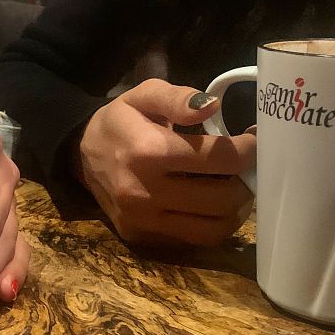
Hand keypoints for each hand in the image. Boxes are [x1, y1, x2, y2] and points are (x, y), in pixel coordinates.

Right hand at [77, 79, 255, 245]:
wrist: (81, 156)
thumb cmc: (120, 122)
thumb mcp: (144, 95)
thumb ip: (178, 98)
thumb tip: (212, 106)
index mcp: (148, 151)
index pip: (220, 159)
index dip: (248, 150)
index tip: (253, 142)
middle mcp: (144, 192)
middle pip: (222, 198)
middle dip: (246, 181)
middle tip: (249, 168)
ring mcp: (142, 221)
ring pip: (213, 228)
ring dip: (236, 209)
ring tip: (236, 188)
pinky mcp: (142, 238)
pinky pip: (193, 239)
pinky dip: (212, 224)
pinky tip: (211, 204)